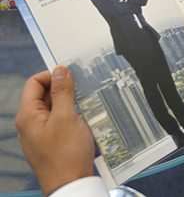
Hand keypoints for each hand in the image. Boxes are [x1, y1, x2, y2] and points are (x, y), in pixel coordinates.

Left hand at [15, 67, 94, 194]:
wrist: (70, 184)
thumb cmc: (66, 152)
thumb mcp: (66, 117)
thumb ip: (62, 92)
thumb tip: (59, 70)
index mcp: (28, 114)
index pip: (35, 82)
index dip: (52, 76)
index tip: (72, 77)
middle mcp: (30, 122)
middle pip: (44, 94)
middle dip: (63, 89)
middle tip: (82, 89)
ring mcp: (39, 133)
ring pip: (53, 107)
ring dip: (69, 102)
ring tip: (86, 103)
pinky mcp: (50, 141)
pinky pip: (58, 120)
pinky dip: (70, 115)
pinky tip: (84, 118)